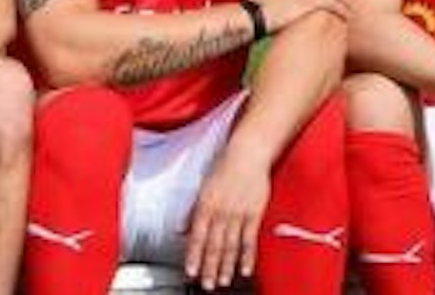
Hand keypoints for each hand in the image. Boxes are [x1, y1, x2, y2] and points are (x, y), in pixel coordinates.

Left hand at [184, 142, 269, 290]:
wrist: (248, 153)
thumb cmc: (225, 166)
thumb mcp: (202, 186)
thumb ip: (191, 211)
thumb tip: (180, 229)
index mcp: (206, 204)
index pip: (197, 236)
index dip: (194, 255)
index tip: (191, 271)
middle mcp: (221, 211)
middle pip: (214, 245)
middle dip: (210, 268)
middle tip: (207, 285)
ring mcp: (238, 214)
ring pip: (230, 246)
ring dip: (226, 266)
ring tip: (222, 281)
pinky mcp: (254, 214)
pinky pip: (249, 240)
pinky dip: (247, 256)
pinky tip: (244, 269)